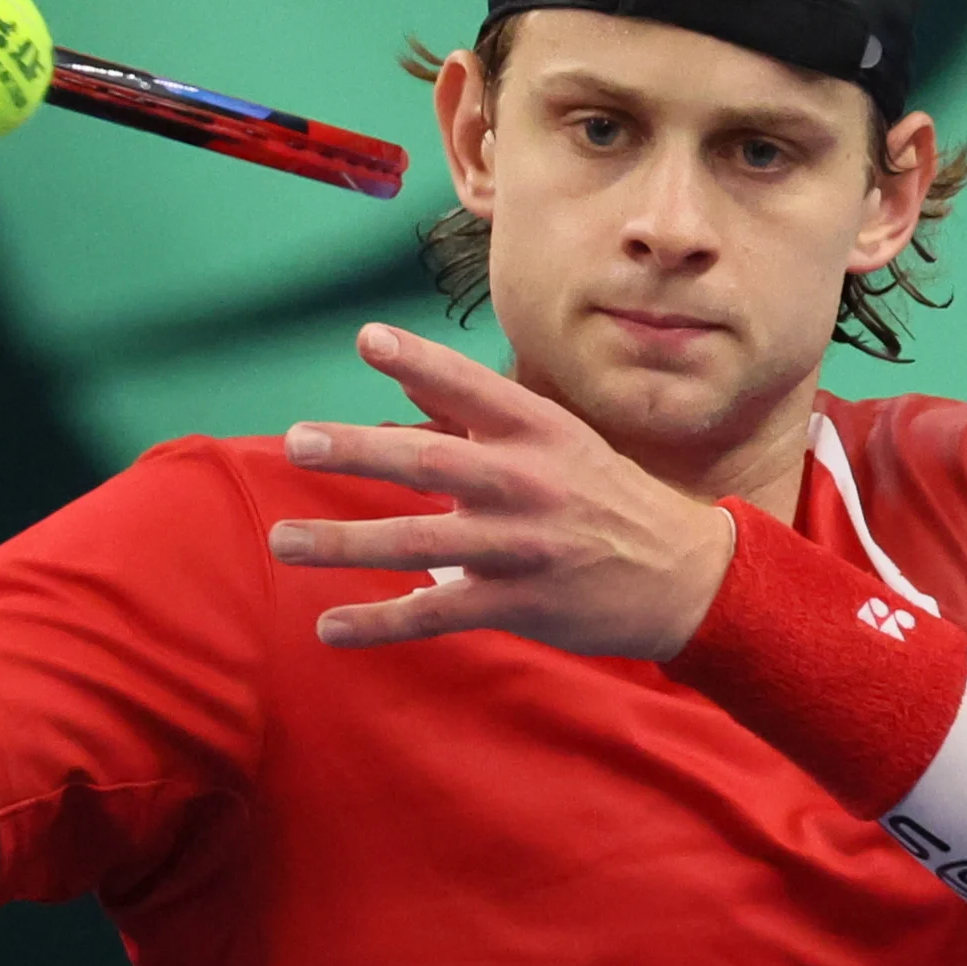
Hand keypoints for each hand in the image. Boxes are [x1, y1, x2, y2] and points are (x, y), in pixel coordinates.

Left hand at [267, 324, 734, 659]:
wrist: (683, 577)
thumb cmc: (604, 496)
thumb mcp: (553, 440)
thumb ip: (474, 413)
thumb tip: (406, 376)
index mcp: (536, 431)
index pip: (470, 387)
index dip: (419, 361)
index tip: (367, 339)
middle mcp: (527, 483)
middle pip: (430, 463)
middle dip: (358, 451)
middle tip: (297, 441)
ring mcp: (521, 547)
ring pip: (418, 543)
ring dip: (344, 543)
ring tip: (283, 542)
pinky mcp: (518, 604)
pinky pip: (436, 614)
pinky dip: (380, 621)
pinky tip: (330, 626)